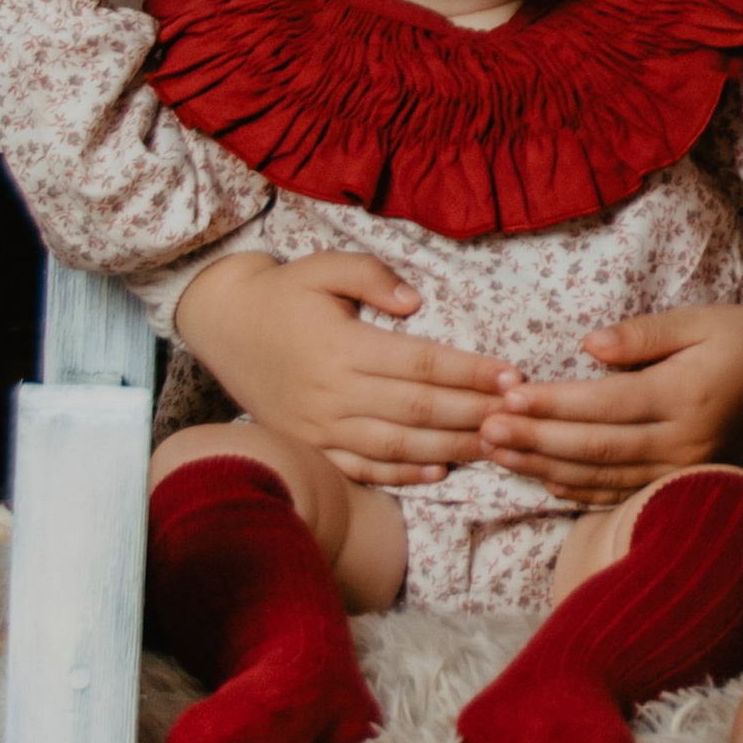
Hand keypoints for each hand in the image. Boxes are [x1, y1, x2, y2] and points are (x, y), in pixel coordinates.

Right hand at [174, 245, 512, 488]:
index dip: (469, 372)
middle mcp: (332, 391)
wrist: (221, 325)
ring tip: (497, 444)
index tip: (510, 376)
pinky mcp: (309, 446)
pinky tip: (440, 472)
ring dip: (451, 448)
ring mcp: (319, 426)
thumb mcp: (324, 266)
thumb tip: (414, 301)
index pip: (420, 363)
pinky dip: (402, 476)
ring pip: (396, 447)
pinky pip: (361, 469)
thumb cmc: (284, 292)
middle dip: (475, 414)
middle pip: (418, 410)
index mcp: (342, 345)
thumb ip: (371, 276)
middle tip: (520, 416)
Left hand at [485, 291, 742, 499]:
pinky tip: (542, 478)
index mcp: (686, 396)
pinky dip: (578, 490)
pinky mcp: (680, 480)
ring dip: (545, 466)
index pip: (606, 405)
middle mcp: (685, 442)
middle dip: (536, 439)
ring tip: (497, 452)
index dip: (554, 403)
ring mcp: (683, 469)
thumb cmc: (738, 337)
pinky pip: (621, 493)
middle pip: (596, 448)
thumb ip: (642, 334)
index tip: (508, 395)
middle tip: (485, 429)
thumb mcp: (696, 320)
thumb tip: (587, 345)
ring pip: (602, 477)